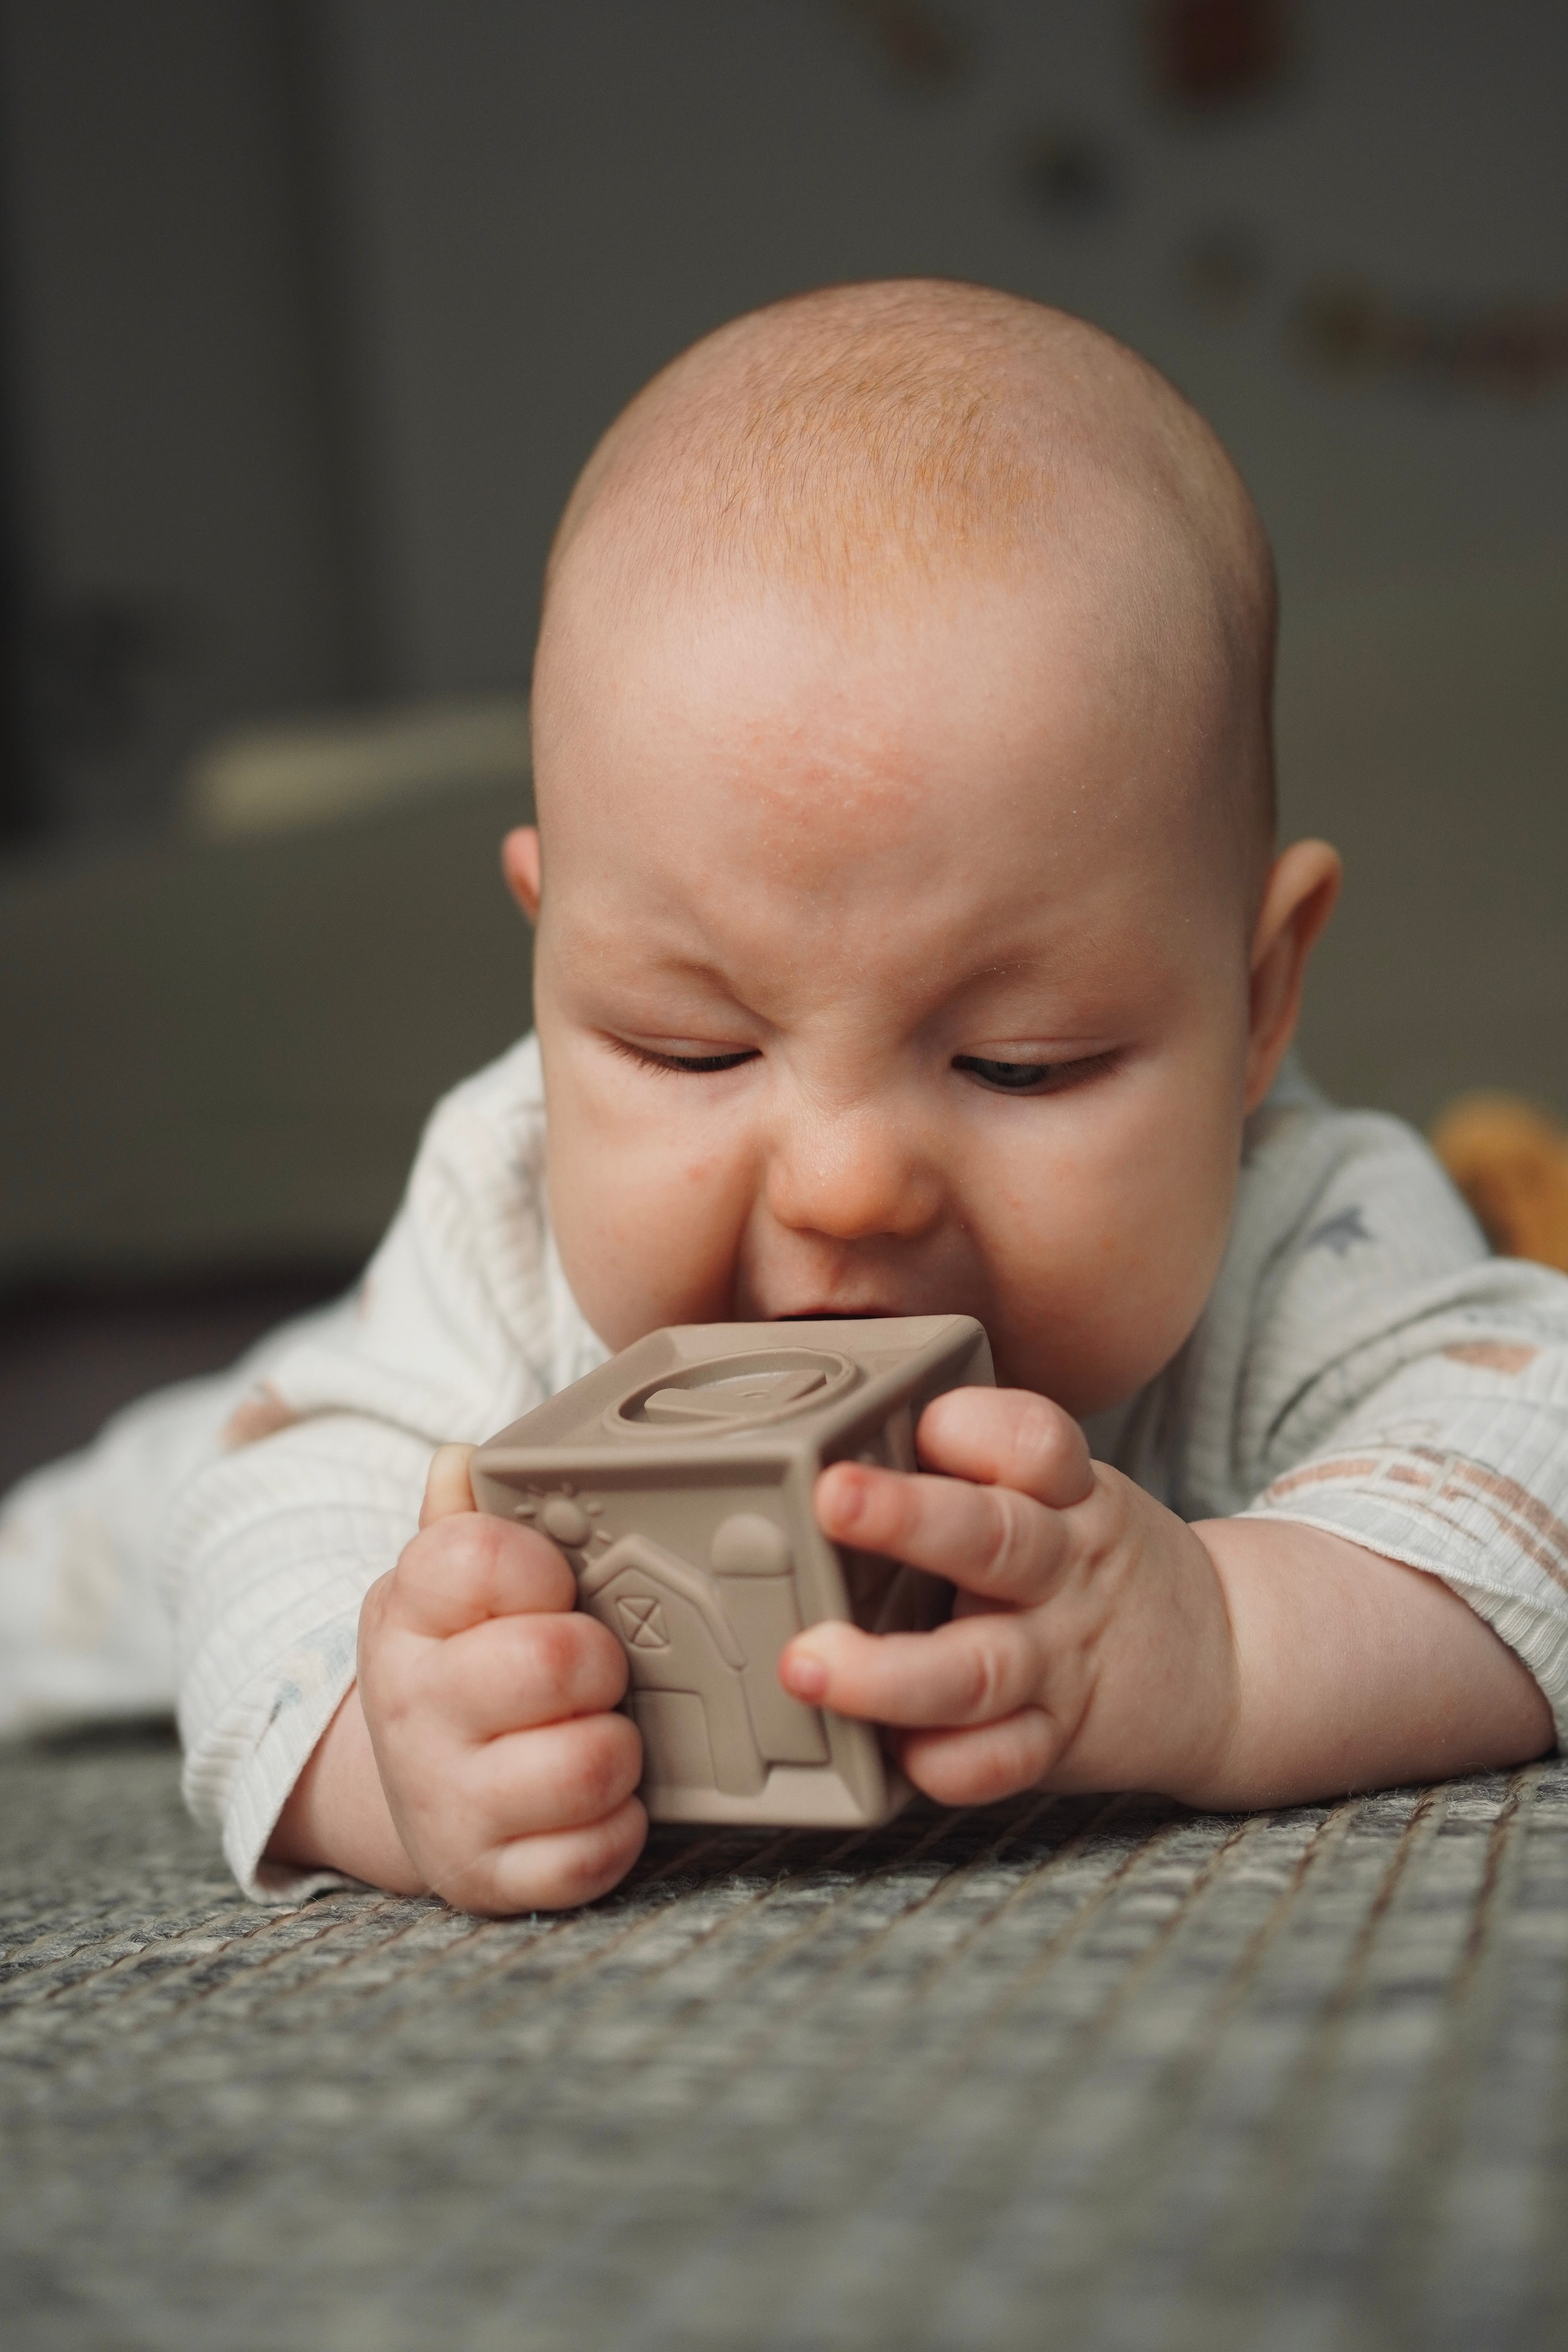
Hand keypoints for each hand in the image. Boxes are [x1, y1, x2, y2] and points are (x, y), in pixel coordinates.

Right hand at [354, 1444, 646, 1911]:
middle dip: (602, 1661)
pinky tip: (595, 1803)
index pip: (479, 1555)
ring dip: (618, 1748)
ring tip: (597, 1733)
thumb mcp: (443, 1587)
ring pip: (590, 1762)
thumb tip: (460, 1460)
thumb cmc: (462, 1666)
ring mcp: (445, 1803)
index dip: (543, 1567)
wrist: (411, 1789)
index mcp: (404, 1618)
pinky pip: (593, 1854)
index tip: (553, 1585)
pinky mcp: (486, 1880)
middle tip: (596, 1670)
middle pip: (555, 1660)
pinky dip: (616, 1828)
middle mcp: (411, 1712)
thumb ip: (462, 1518)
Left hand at [777, 1388, 1238, 1806]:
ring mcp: (1059, 1660)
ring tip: (810, 1665)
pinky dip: (946, 1764)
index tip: (918, 1422)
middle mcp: (1062, 1571)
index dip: (974, 1425)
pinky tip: (892, 1756)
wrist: (1226, 1660)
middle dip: (907, 1517)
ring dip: (889, 1670)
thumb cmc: (1093, 1558)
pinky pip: (1001, 1761)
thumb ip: (973, 1471)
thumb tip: (830, 1437)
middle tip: (831, 1496)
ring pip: (978, 1668)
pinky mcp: (1057, 1738)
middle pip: (994, 1538)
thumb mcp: (1065, 1491)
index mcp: (1067, 1496)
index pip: (1033, 1441)